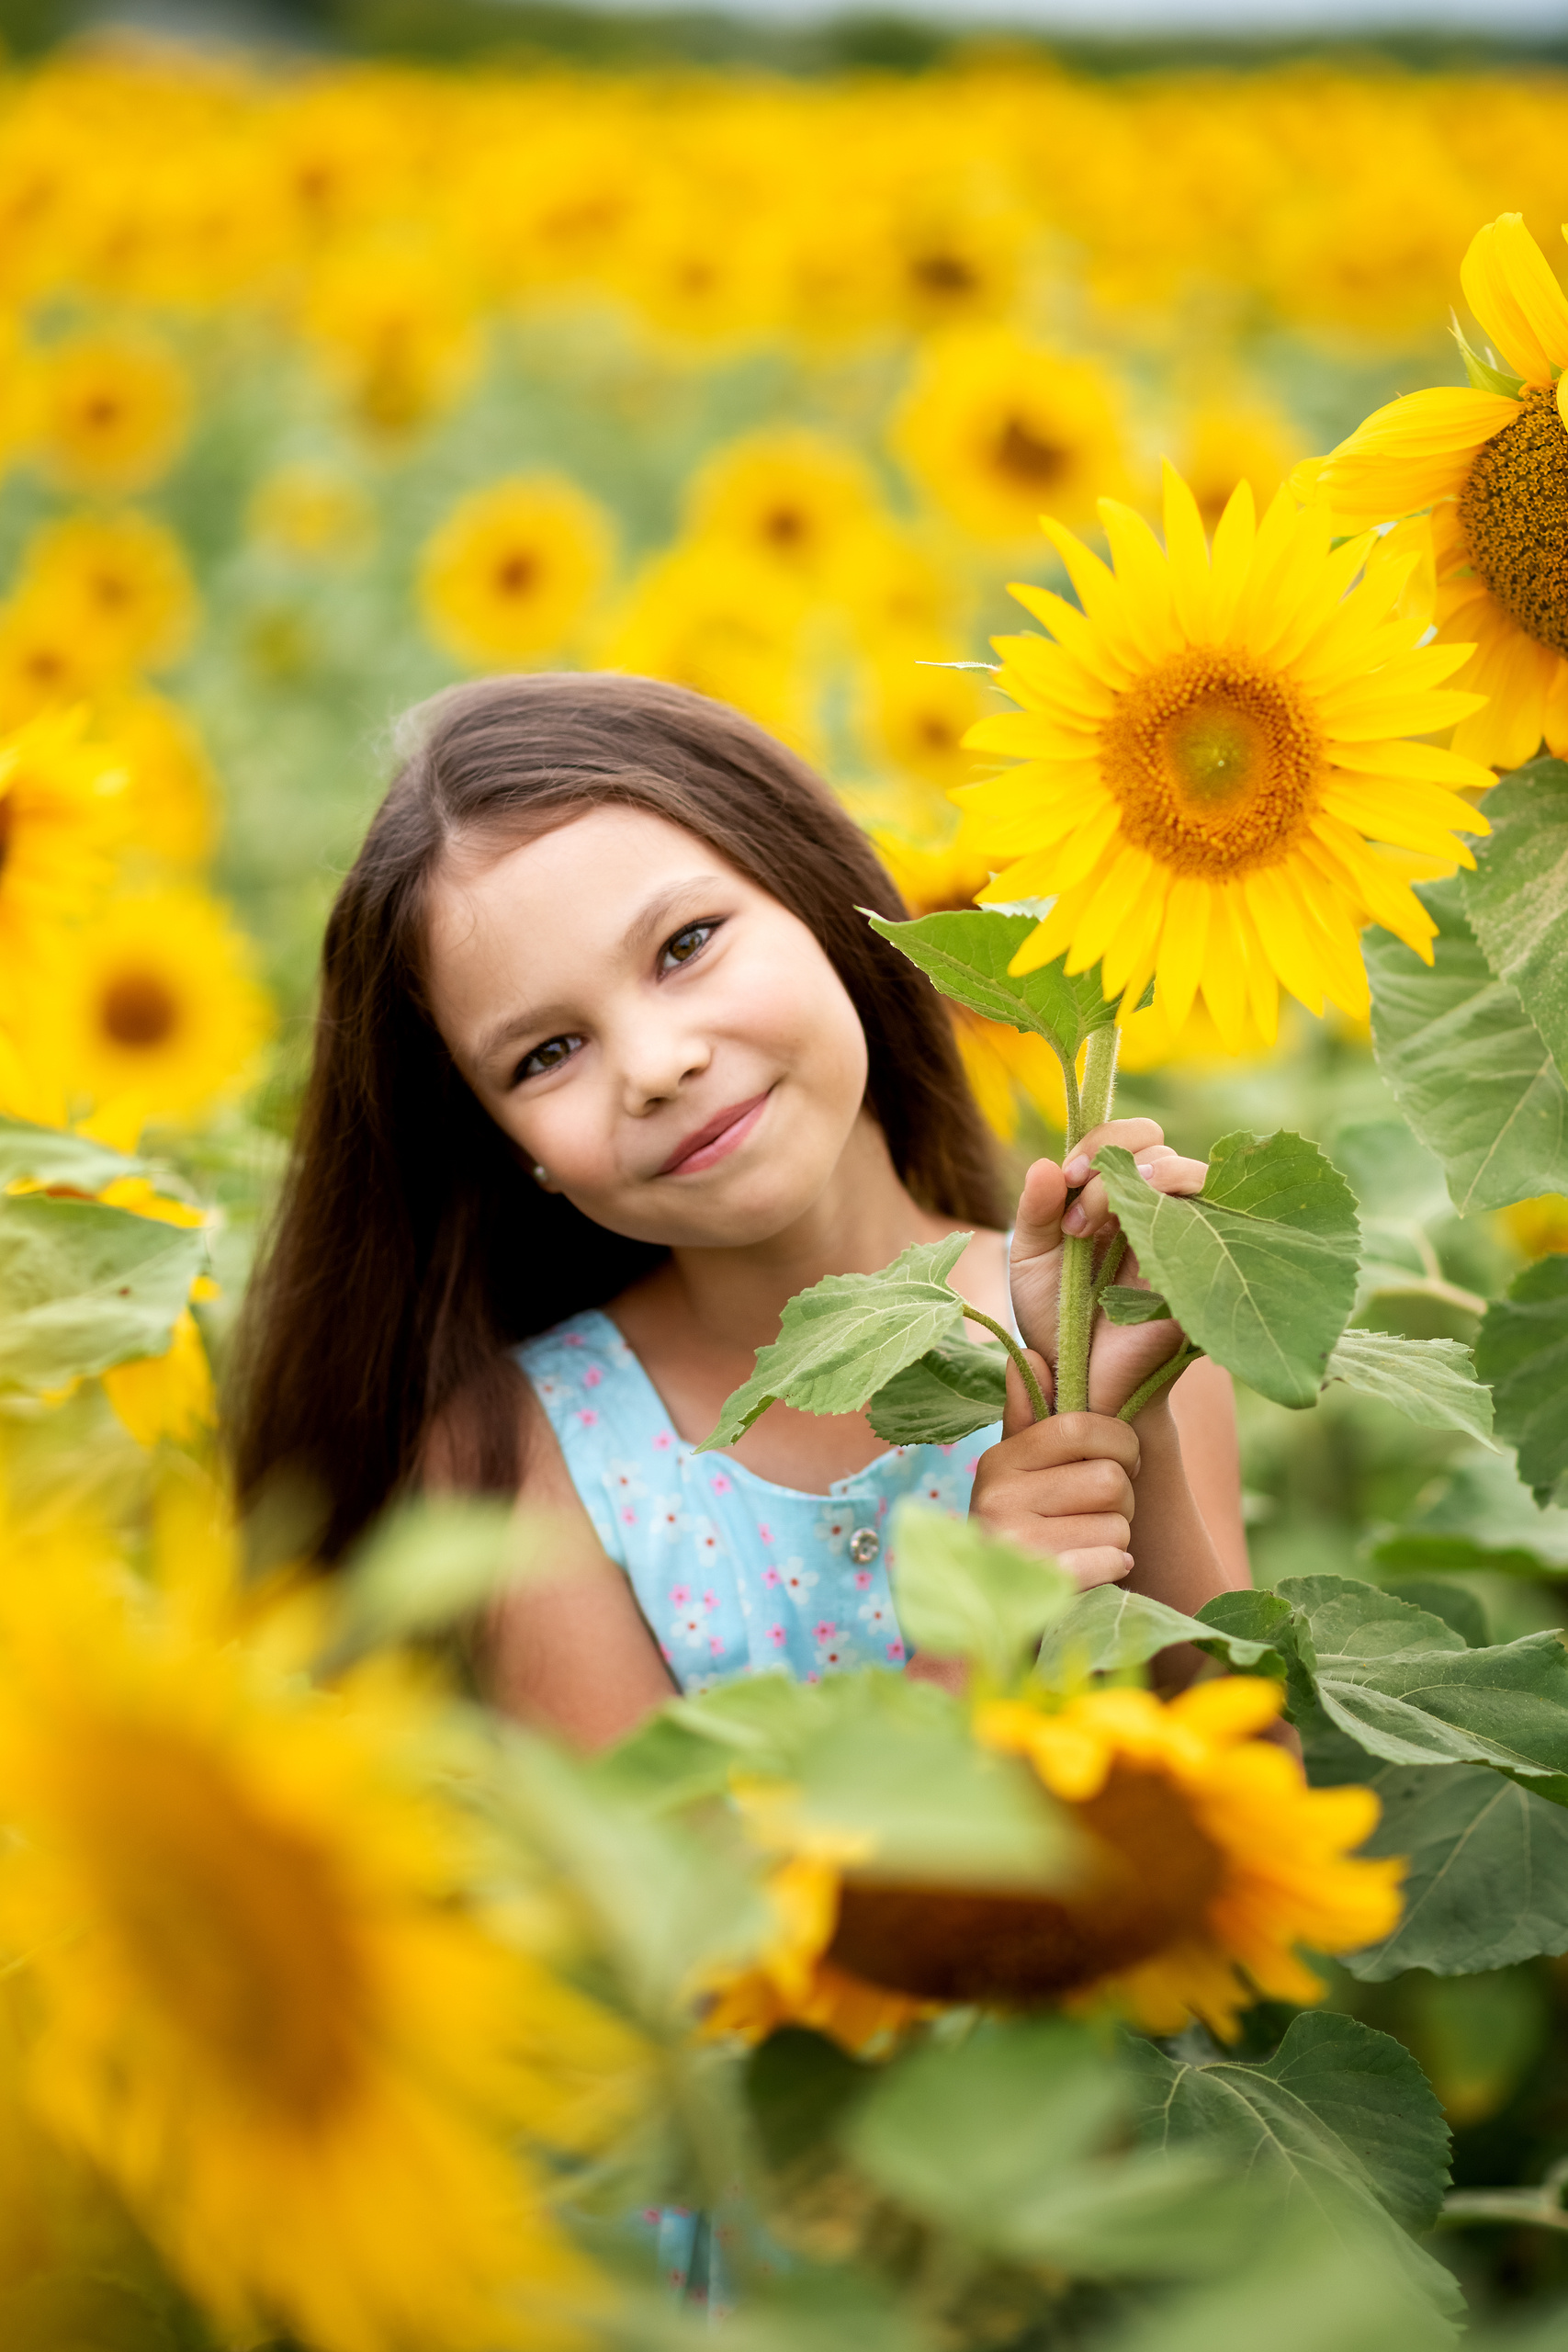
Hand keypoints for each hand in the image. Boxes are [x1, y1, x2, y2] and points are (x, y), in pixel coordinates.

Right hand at [969, 1354, 1139, 1590]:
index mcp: (998, 1461)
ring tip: (1086, 1546)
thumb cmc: (1021, 1533)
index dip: (1119, 1442)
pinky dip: (1113, 1568)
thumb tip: (1026, 1353)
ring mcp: (1016, 1543)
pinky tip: (1093, 1573)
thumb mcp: (1016, 1475)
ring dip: (1116, 1539)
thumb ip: (1027, 1418)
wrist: (991, 1619)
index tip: (1121, 1461)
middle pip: (1109, 1478)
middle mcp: (999, 1497)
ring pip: (1117, 1523)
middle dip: (1122, 1500)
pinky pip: (1111, 1558)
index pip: (1079, 1425)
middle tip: (1098, 1514)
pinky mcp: (1041, 1584)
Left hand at [1008, 1121, 1207, 1418]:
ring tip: (1088, 1227)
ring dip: (1136, 1184)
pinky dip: (1174, 1217)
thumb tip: (1043, 1164)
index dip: (1100, 1142)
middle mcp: (1154, 1209)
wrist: (1080, 1382)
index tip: (1069, 1176)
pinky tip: (1132, 1243)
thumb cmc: (1057, 1320)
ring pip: (1189, 1173)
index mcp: (1115, 1196)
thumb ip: (1035, 1212)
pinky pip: (1211, 1226)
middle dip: (1112, 1161)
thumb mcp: (1033, 1261)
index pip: (1126, 1139)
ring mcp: (1184, 1237)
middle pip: (1157, 1146)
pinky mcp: (1203, 1270)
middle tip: (1076, 1208)